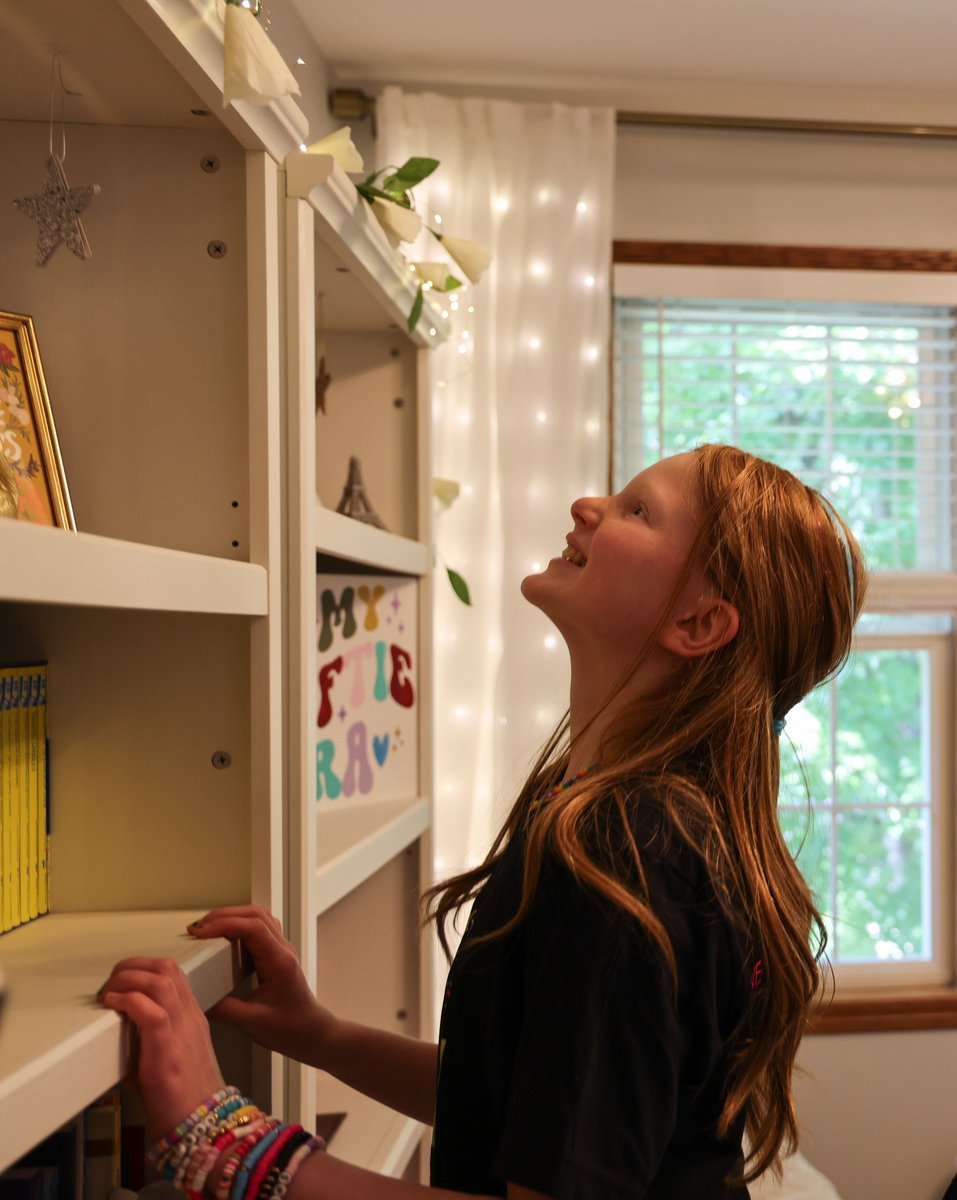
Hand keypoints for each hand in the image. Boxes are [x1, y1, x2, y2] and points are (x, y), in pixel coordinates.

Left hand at [98, 957, 225, 1141]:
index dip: (143, 966)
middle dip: (133, 965)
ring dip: (129, 978)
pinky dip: (130, 1001)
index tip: (120, 979)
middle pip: (167, 967)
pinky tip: (114, 1006)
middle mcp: (190, 1017)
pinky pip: (153, 1012)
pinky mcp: (168, 1052)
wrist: (201, 1127)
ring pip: (161, 981)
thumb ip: (147, 1036)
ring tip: (110, 992)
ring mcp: (182, 1032)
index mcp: (191, 1017)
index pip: (173, 973)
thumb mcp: (164, 1056)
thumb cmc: (179, 1098)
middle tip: (111, 982)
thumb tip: (117, 1025)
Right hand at [187, 906, 332, 1062]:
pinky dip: (241, 923)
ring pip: (259, 916)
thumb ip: (224, 1010)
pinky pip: (261, 926)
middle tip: (197, 929)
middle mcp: (283, 949)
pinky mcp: (277, 953)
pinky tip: (226, 934)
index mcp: (279, 962)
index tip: (200, 932)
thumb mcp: (252, 1023)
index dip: (225, 924)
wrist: (311, 1033)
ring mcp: (282, 949)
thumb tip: (196, 996)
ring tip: (208, 928)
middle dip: (224, 915)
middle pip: (255, 914)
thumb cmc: (289, 1028)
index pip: (253, 928)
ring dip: (233, 916)